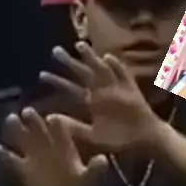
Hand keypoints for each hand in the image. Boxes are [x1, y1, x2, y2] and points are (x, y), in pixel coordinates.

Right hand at [0, 107, 106, 185]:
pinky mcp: (21, 167)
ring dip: (16, 130)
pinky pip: (10, 159)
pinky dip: (3, 154)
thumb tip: (103, 160)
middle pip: (38, 129)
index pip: (60, 130)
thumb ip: (94, 170)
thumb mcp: (85, 179)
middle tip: (27, 111)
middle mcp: (46, 145)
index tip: (52, 118)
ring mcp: (32, 155)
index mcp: (63, 145)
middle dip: (33, 121)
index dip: (56, 126)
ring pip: (22, 138)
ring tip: (10, 120)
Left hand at [39, 42, 163, 152]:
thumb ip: (73, 127)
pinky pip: (124, 76)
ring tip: (79, 46)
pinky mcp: (131, 90)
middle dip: (69, 63)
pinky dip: (117, 67)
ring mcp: (116, 89)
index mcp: (91, 103)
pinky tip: (108, 57)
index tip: (41, 75)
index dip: (57, 82)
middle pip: (83, 74)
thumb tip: (50, 118)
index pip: (71, 90)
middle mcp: (102, 92)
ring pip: (101, 70)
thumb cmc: (118, 138)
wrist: (144, 139)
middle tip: (54, 51)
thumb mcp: (92, 135)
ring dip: (91, 58)